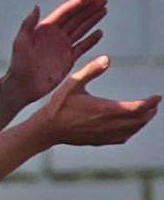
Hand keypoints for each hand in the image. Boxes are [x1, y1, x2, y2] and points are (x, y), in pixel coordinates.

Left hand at [5, 0, 106, 105]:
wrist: (23, 85)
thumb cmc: (19, 64)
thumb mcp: (21, 42)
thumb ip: (28, 24)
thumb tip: (36, 7)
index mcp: (44, 28)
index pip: (64, 12)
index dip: (78, 4)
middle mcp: (55, 35)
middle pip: (76, 18)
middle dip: (89, 8)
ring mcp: (62, 46)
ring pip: (81, 29)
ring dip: (92, 19)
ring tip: (104, 9)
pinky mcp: (68, 59)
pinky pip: (82, 47)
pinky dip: (91, 39)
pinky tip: (99, 32)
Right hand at [32, 56, 159, 147]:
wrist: (47, 128)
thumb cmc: (58, 104)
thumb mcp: (72, 82)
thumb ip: (91, 70)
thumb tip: (107, 58)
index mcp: (105, 109)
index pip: (137, 108)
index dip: (151, 102)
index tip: (158, 96)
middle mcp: (108, 124)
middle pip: (139, 120)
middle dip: (150, 111)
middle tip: (155, 103)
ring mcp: (105, 134)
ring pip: (132, 130)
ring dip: (143, 121)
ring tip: (147, 113)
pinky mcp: (100, 140)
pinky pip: (123, 138)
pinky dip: (132, 131)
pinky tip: (131, 127)